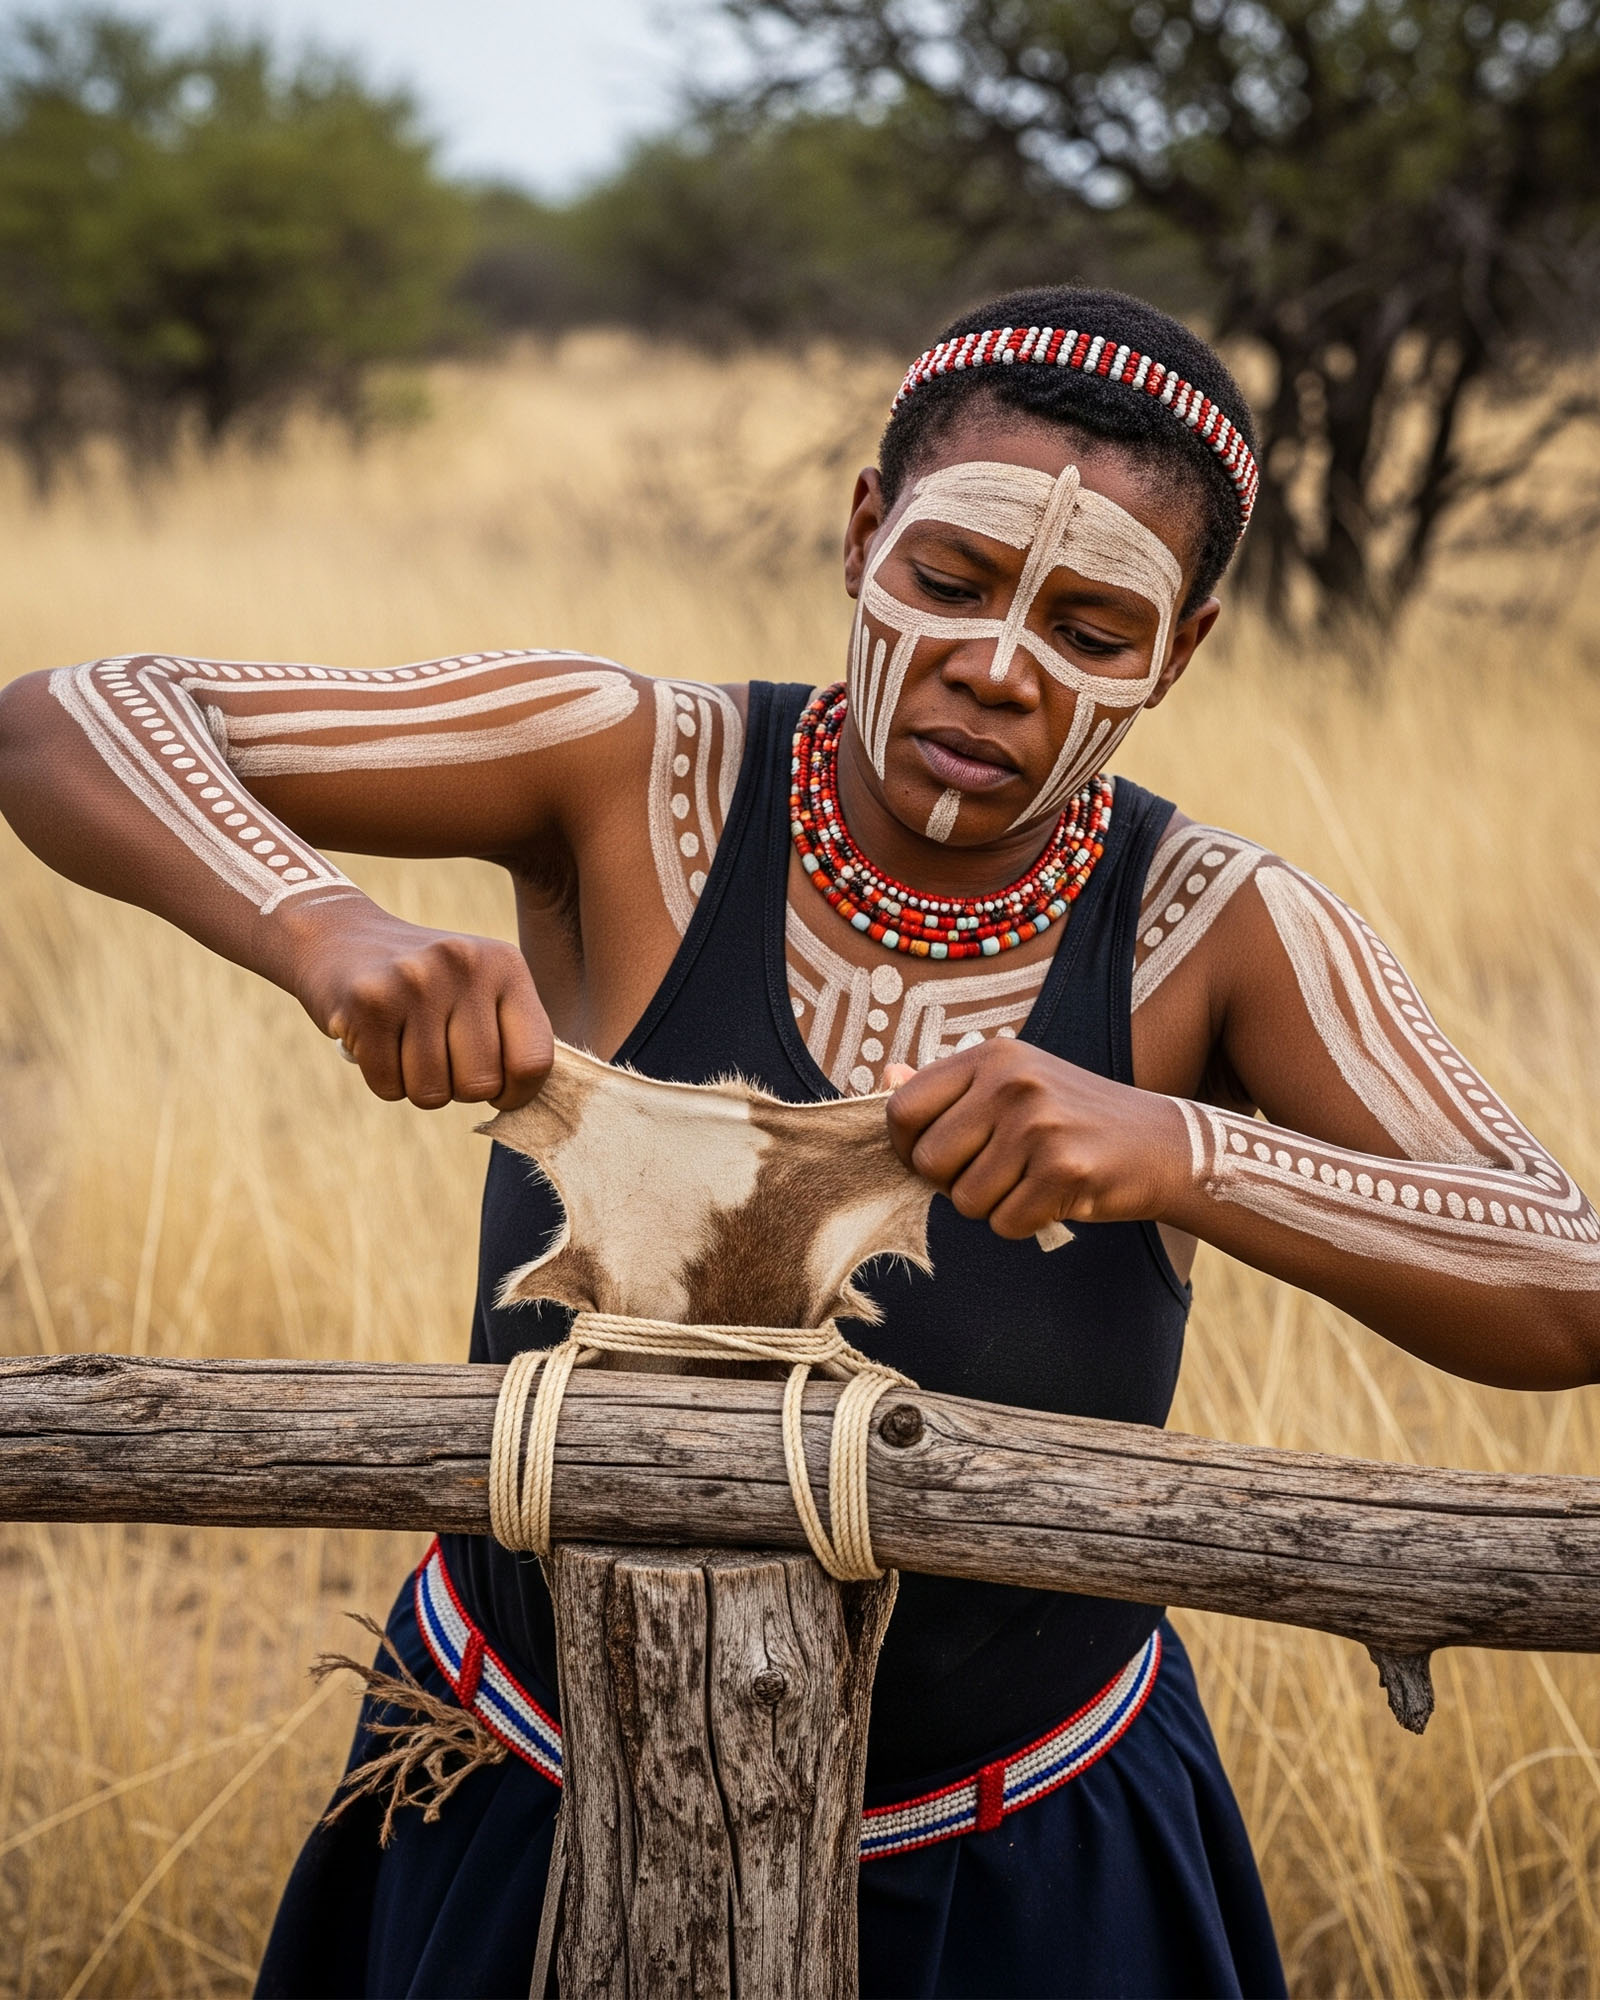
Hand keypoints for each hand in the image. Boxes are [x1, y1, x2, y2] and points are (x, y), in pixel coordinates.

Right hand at [285, 895, 552, 1109]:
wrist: (340, 937)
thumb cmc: (426, 983)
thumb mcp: (481, 987)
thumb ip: (514, 1036)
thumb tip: (530, 1105)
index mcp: (505, 964)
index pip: (534, 1061)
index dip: (518, 1094)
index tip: (498, 1089)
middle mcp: (463, 965)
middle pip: (481, 1085)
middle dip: (460, 1089)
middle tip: (440, 1057)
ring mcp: (413, 981)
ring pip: (432, 1093)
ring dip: (418, 1086)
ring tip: (407, 1045)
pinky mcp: (366, 1003)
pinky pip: (389, 1087)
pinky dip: (384, 1081)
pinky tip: (379, 1043)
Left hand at [884, 1040, 1188, 1238]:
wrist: (1162, 1144)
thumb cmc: (1074, 1118)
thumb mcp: (1013, 1083)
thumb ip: (948, 1087)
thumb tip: (887, 1077)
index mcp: (992, 1056)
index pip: (902, 1110)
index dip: (906, 1147)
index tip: (934, 1158)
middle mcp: (1012, 1082)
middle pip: (928, 1162)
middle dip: (952, 1183)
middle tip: (995, 1173)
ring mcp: (1040, 1125)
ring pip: (964, 1201)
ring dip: (992, 1206)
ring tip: (1030, 1180)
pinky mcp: (1065, 1170)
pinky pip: (1005, 1222)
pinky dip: (1023, 1222)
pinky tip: (1054, 1197)